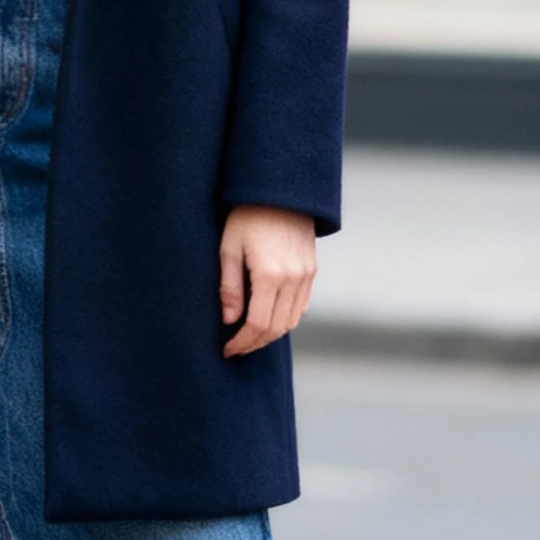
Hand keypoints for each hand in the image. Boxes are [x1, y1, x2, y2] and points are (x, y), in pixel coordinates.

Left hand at [220, 205, 316, 356]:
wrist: (280, 190)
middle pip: (277, 328)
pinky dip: (285, 318)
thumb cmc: (247, 216)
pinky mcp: (312, 269)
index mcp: (270, 275)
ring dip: (271, 334)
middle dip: (255, 343)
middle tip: (236, 348)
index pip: (258, 324)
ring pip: (292, 320)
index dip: (242, 342)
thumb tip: (229, 321)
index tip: (227, 349)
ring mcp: (307, 275)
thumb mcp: (229, 248)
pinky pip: (301, 305)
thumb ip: (229, 287)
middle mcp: (294, 278)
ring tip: (249, 336)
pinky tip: (268, 317)